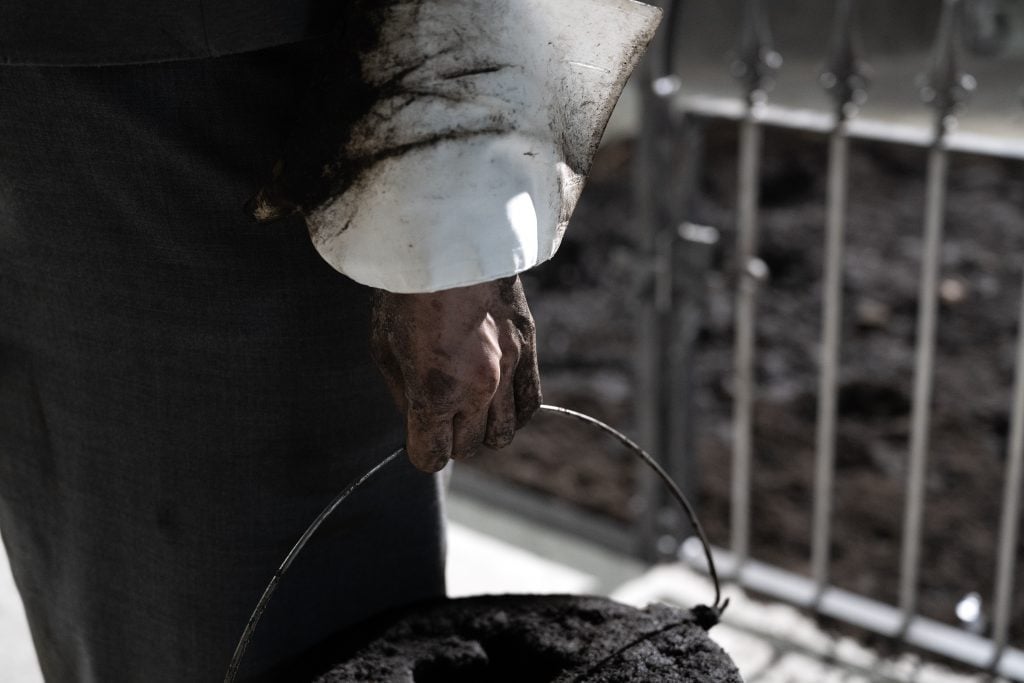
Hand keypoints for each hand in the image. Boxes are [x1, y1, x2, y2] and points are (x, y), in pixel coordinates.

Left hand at [370, 275, 540, 472]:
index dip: (421, 452)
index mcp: (434, 393)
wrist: (447, 244)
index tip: (418, 439)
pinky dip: (513, 412)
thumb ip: (402, 395)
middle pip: (466, 448)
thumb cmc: (406, 293)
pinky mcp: (527, 350)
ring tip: (468, 408)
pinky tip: (496, 401)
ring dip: (481, 429)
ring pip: (501, 435)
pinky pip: (529, 405)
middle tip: (439, 416)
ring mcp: (507, 371)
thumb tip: (416, 421)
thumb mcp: (384, 348)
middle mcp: (476, 391)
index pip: (432, 457)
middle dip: (449, 439)